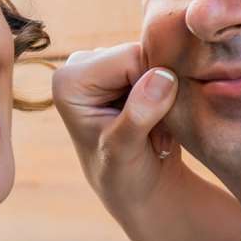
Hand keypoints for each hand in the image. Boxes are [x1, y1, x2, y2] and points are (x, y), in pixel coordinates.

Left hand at [52, 39, 181, 222]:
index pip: (131, 57)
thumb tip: (162, 77)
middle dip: (159, 89)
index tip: (150, 128)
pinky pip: (163, 63)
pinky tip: (161, 116)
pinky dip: (170, 90)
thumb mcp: (125, 152)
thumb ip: (138, 116)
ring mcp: (103, 64)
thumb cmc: (125, 177)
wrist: (136, 188)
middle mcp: (81, 64)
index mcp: (70, 80)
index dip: (154, 87)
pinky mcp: (124, 68)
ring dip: (166, 91)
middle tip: (153, 130)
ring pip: (157, 57)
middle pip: (143, 52)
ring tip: (155, 126)